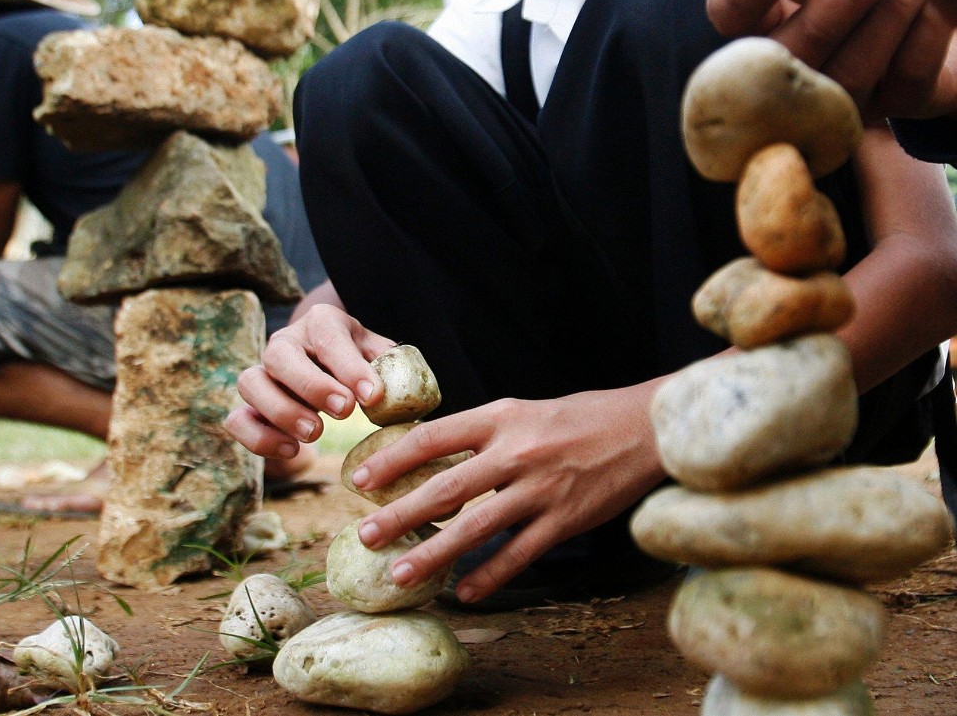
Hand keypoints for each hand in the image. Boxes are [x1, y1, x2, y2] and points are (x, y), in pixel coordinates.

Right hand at [225, 304, 394, 461]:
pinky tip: (292, 450)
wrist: (331, 365)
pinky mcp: (251, 407)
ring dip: (281, 411)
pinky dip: (259, 438)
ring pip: (250, 383)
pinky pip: (237, 420)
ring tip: (315, 432)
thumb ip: (388, 367)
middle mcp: (284, 343)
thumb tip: (395, 390)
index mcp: (320, 323)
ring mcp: (263, 374)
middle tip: (344, 411)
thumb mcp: (377, 354)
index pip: (328, 337)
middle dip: (311, 385)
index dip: (348, 366)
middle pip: (279, 355)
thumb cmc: (360, 361)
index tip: (372, 395)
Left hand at [351, 380, 665, 602]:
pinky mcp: (566, 520)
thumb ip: (481, 434)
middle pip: (445, 487)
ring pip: (476, 526)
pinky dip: (489, 574)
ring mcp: (541, 489)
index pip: (433, 438)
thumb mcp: (522, 412)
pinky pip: (519, 553)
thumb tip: (429, 458)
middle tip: (364, 536)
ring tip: (401, 573)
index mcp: (499, 417)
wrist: (643, 429)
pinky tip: (464, 591)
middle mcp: (516, 452)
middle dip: (400, 514)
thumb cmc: (576, 419)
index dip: (392, 460)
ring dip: (434, 553)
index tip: (361, 481)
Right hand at [708, 0, 956, 120]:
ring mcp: (838, 93)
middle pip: (789, 55)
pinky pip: (906, 78)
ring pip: (849, 74)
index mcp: (762, 18)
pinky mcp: (895, 103)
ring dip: (882, 22)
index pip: (730, 12)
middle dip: (826, 13)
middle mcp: (790, 65)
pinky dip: (923, 36)